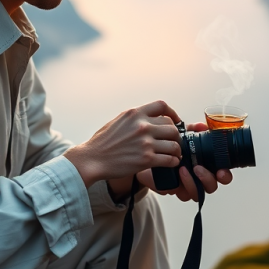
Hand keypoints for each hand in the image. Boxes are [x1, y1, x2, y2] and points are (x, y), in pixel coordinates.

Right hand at [64, 100, 182, 187]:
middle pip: (172, 127)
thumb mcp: (118, 121)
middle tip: (173, 142)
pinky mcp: (147, 159)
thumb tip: (151, 119)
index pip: (162, 106)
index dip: (172, 113)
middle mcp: (142, 126)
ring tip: (174, 154)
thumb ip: (135, 118)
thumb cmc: (103, 143)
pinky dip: (173, 162)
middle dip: (175, 136)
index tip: (175, 121)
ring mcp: (146, 143)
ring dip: (176, 151)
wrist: (92, 159)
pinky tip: (171, 162)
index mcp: (135, 114)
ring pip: (174, 144)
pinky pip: (170, 159)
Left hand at [116, 121, 232, 202]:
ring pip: (197, 193)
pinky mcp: (172, 189)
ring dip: (192, 182)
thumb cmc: (166, 145)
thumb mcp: (180, 136)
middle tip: (198, 169)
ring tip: (183, 169)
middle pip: (212, 186)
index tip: (221, 170)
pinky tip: (173, 174)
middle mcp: (197, 178)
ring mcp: (185, 185)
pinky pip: (179, 193)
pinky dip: (178, 185)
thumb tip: (202, 126)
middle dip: (208, 180)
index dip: (225, 175)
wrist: (143, 154)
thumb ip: (192, 132)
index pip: (221, 174)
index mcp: (205, 164)